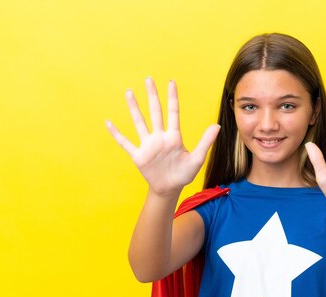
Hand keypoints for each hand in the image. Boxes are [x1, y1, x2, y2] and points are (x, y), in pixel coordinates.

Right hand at [106, 78, 219, 196]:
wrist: (170, 188)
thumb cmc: (184, 174)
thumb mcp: (197, 159)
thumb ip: (205, 142)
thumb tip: (217, 125)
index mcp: (174, 137)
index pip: (173, 113)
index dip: (172, 98)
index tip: (171, 82)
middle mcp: (160, 137)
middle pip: (155, 112)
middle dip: (152, 96)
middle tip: (148, 79)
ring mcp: (148, 145)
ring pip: (139, 122)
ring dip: (134, 108)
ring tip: (129, 92)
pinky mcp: (138, 155)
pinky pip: (125, 142)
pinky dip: (116, 134)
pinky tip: (108, 122)